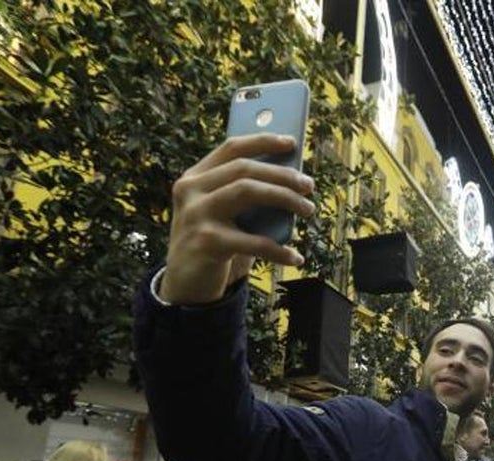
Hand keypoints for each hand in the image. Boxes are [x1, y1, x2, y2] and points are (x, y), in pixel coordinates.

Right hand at [160, 134, 316, 305]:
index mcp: (194, 178)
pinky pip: (254, 241)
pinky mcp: (206, 242)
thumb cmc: (213, 245)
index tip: (291, 143)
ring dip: (285, 198)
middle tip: (309, 186)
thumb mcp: (223, 215)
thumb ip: (245, 195)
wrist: (184, 286)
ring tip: (308, 209)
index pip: (231, 148)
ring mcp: (196, 215)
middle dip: (282, 174)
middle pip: (244, 169)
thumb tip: (292, 181)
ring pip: (248, 191)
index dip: (263, 141)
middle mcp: (191, 191)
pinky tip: (296, 257)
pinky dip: (280, 250)